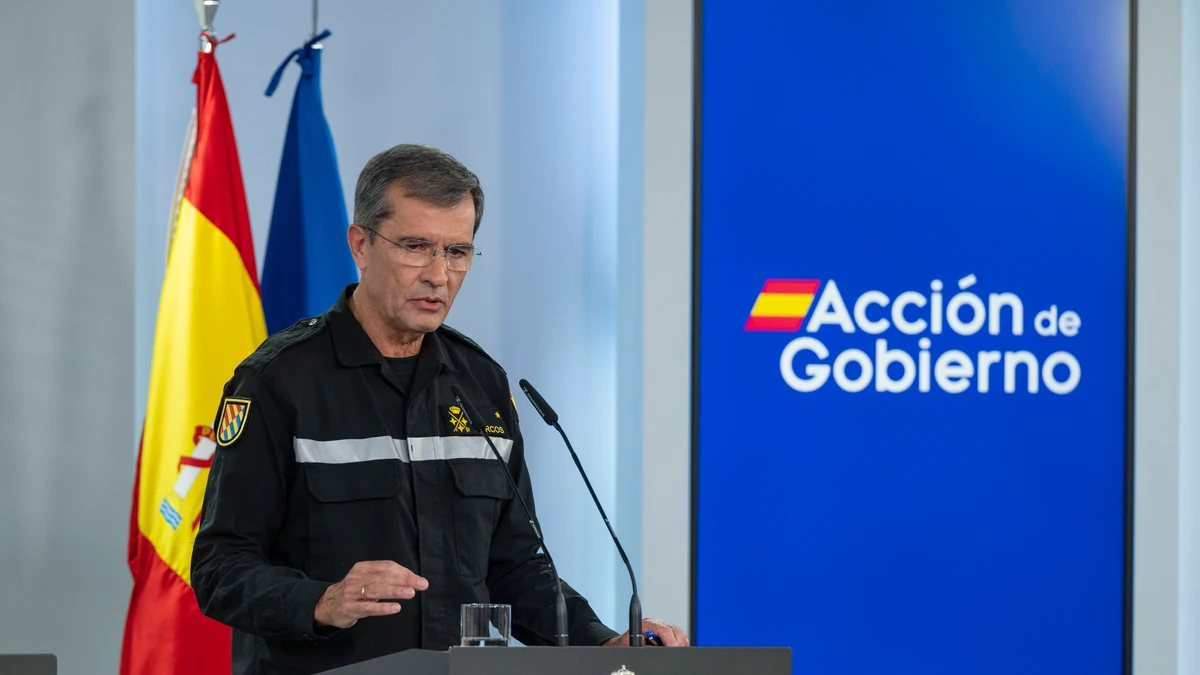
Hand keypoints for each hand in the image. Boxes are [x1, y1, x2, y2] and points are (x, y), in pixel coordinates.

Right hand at [314, 560, 428, 628]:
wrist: (327, 605)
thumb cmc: (353, 592)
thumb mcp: (366, 579)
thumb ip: (385, 577)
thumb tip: (412, 579)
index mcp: (363, 568)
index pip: (387, 567)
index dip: (404, 572)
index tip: (419, 580)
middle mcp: (356, 578)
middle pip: (383, 576)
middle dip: (404, 580)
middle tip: (420, 585)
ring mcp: (352, 593)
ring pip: (376, 590)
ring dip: (395, 591)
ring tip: (410, 593)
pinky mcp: (350, 608)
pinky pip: (368, 608)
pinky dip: (383, 607)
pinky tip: (395, 608)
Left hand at [602, 618, 689, 646]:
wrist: (621, 644)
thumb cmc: (624, 644)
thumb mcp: (633, 645)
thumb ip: (645, 646)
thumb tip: (656, 648)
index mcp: (647, 624)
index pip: (665, 630)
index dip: (670, 641)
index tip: (672, 650)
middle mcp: (656, 623)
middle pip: (676, 631)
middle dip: (676, 644)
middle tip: (672, 654)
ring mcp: (662, 627)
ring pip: (679, 633)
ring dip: (678, 643)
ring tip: (670, 652)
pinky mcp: (666, 632)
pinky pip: (679, 636)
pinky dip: (679, 643)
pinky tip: (671, 649)